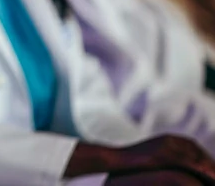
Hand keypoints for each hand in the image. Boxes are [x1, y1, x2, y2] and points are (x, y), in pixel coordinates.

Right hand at [67, 137, 214, 183]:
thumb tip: (182, 170)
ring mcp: (167, 146)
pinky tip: (208, 179)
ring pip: (197, 158)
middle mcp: (171, 139)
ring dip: (210, 169)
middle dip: (211, 164)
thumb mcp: (154, 158)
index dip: (207, 161)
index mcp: (170, 139)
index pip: (196, 149)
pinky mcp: (163, 155)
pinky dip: (201, 171)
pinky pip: (188, 164)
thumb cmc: (132, 163)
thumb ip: (168, 159)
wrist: (114, 159)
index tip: (213, 172)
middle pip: (199, 152)